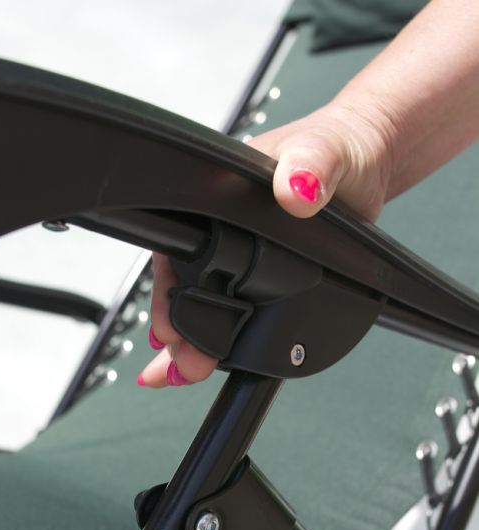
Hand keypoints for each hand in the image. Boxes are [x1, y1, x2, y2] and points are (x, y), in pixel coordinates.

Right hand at [137, 102, 392, 387]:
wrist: (369, 162)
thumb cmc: (342, 147)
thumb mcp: (325, 152)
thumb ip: (310, 167)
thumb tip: (296, 189)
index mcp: (218, 194)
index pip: (176, 249)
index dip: (169, 292)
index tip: (169, 330)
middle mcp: (221, 223)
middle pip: (184, 283)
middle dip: (178, 330)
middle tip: (183, 367)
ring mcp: (241, 247)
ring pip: (204, 298)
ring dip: (192, 338)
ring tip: (180, 372)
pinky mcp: (265, 267)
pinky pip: (234, 303)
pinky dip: (221, 333)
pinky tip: (210, 355)